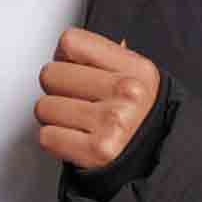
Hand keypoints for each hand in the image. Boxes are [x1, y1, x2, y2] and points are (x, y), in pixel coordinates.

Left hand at [35, 27, 160, 170]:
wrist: (157, 159)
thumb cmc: (141, 118)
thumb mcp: (137, 77)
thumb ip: (104, 58)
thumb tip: (67, 46)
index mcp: (135, 68)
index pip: (70, 42)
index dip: (64, 57)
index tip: (72, 69)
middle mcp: (127, 92)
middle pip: (50, 74)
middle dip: (56, 89)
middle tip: (75, 100)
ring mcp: (113, 122)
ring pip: (44, 107)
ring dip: (54, 117)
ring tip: (77, 122)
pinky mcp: (98, 151)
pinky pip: (47, 136)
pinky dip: (55, 140)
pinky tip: (75, 138)